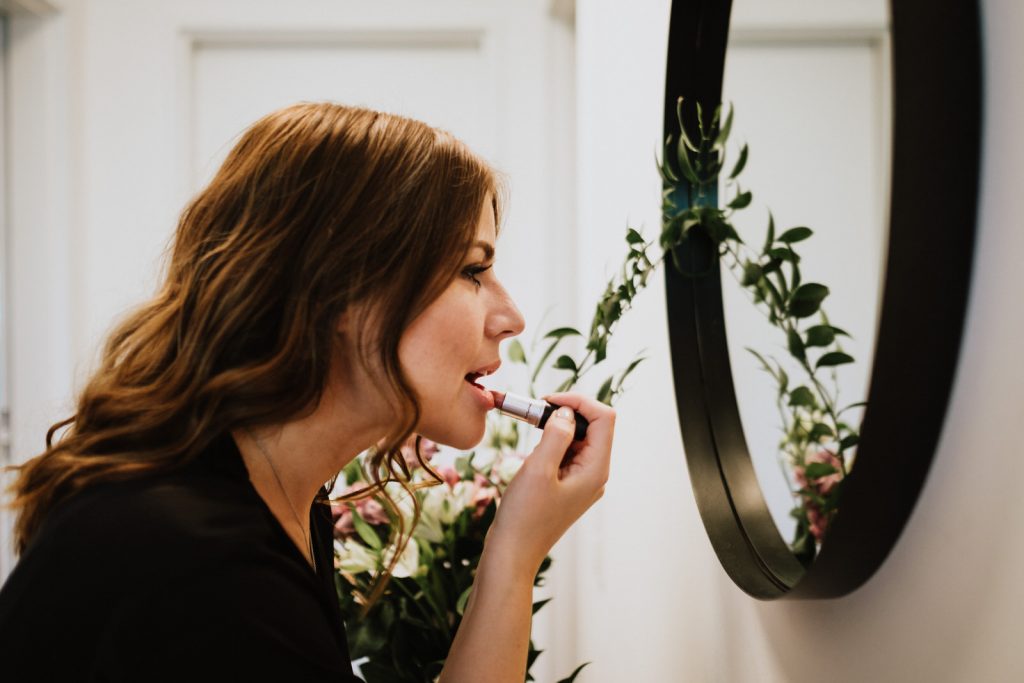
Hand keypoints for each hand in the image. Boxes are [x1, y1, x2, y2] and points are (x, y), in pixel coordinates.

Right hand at [484, 392, 614, 576]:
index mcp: (596, 469)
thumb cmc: (524, 517)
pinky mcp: (568, 487)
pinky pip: (567, 455)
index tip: (548, 401)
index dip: (579, 401)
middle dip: (566, 413)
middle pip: (593, 427)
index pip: (604, 418)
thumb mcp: (538, 469)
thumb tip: (566, 413)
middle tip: (535, 413)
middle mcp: (595, 474)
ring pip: (579, 440)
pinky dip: (552, 444)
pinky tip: (533, 453)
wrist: (512, 553)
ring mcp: (583, 482)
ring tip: (531, 432)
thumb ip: (556, 435)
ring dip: (557, 428)